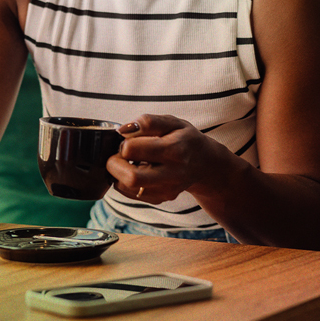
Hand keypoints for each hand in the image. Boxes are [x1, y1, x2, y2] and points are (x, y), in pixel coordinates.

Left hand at [107, 114, 223, 203]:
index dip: (123, 142)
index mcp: (174, 149)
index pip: (133, 150)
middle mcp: (172, 174)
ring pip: (128, 188)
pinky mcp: (161, 199)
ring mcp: (167, 190)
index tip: (126, 139)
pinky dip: (124, 182)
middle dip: (114, 164)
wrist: (204, 163)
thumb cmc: (185, 139)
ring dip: (118, 174)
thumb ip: (148, 122)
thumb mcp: (173, 122)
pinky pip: (131, 194)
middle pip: (131, 177)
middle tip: (118, 154)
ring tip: (127, 161)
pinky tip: (134, 170)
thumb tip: (123, 130)